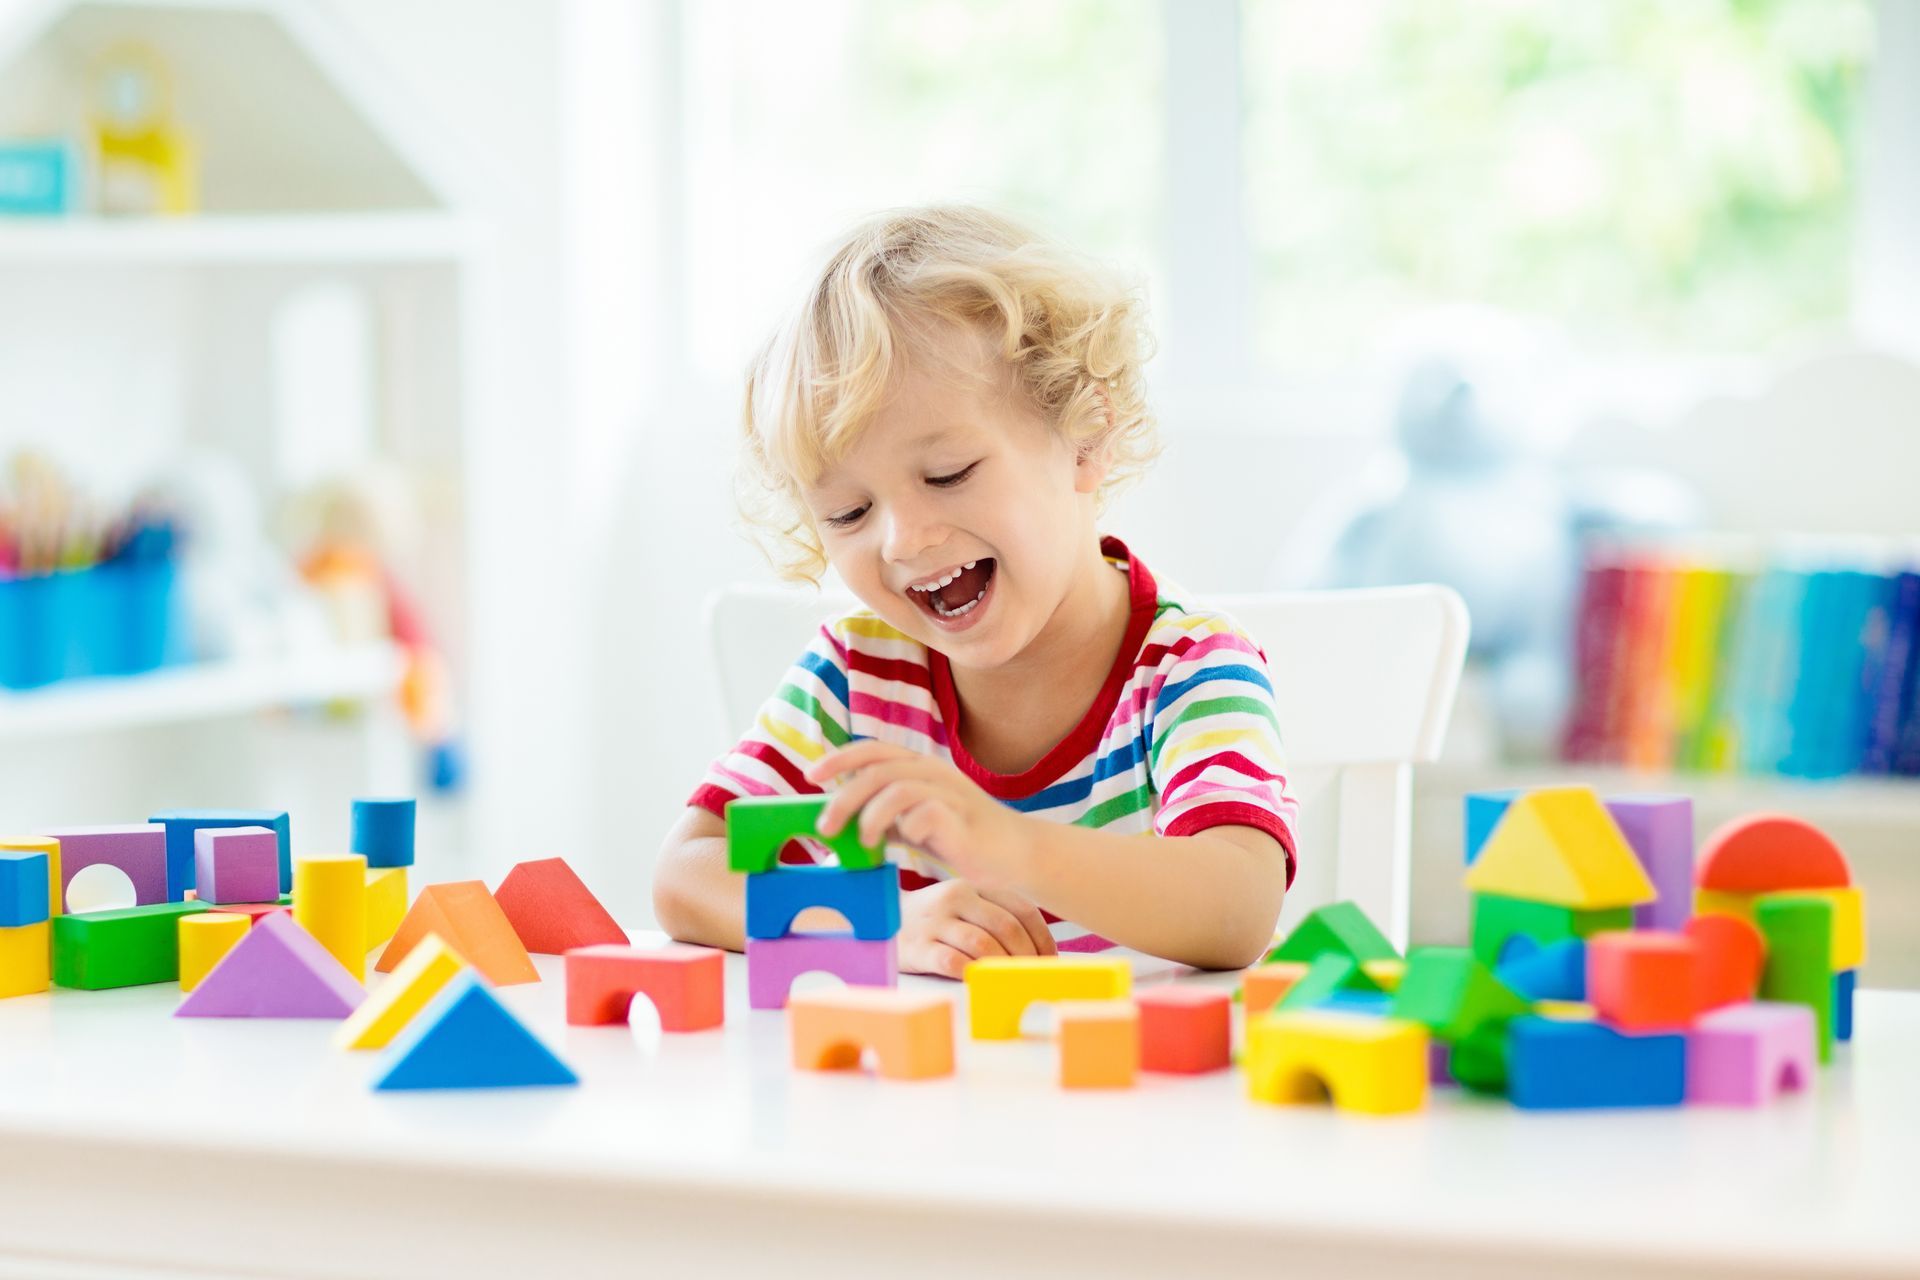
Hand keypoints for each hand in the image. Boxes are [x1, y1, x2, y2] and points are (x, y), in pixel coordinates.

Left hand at [806, 741, 1036, 888]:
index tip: (811, 775)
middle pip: (877, 771)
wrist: (1013, 853)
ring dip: (870, 817)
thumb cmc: (959, 836)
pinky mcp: (962, 819)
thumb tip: (839, 823)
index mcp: (919, 767)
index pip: (873, 750)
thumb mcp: (913, 822)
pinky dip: (908, 829)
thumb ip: (883, 817)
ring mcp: (949, 793)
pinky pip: (926, 814)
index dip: (839, 759)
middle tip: (825, 828)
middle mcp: (932, 772)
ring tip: (865, 842)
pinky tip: (908, 844)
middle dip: (844, 798)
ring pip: (897, 789)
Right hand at [896, 878, 1057, 978]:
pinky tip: (981, 983)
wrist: (882, 922)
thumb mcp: (964, 906)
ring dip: (1003, 967)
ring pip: (982, 944)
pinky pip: (952, 962)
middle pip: (1006, 927)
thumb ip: (995, 917)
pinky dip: (973, 975)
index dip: (1042, 938)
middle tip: (1033, 977)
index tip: (1049, 960)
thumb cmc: (935, 920)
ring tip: (1012, 983)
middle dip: (1027, 956)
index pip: (1022, 909)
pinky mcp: (918, 947)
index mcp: (974, 887)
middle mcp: (956, 899)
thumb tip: (1038, 953)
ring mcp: (936, 922)